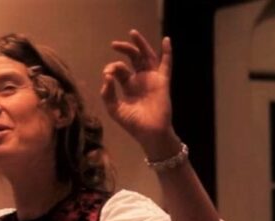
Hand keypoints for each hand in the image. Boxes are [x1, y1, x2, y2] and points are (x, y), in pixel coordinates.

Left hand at [100, 30, 177, 158]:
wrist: (149, 134)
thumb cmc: (133, 124)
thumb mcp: (114, 109)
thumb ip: (108, 94)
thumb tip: (106, 76)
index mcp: (128, 86)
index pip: (119, 70)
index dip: (112, 69)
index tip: (107, 74)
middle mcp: (140, 80)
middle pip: (133, 59)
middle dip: (124, 50)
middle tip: (114, 44)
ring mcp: (152, 80)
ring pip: (147, 57)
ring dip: (141, 44)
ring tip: (133, 33)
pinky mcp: (162, 82)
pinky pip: (166, 65)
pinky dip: (167, 52)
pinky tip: (166, 40)